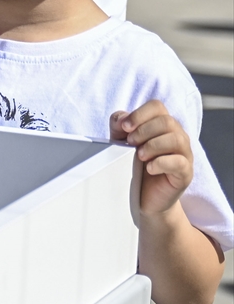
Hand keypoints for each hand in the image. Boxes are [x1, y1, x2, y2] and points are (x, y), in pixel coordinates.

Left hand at [110, 100, 193, 216]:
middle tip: (130, 143)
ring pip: (176, 138)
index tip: (124, 127)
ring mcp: (184, 154)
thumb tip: (121, 119)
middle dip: (144, 130)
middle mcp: (177, 136)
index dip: (140, 113)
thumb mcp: (120, 142)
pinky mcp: (186, 173)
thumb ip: (119, 125)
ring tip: (139, 155)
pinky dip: (161, 163)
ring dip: (153, 145)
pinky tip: (149, 168)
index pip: (157, 106)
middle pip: (167, 121)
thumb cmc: (133, 165)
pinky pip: (179, 162)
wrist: (144, 197)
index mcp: (162, 125)